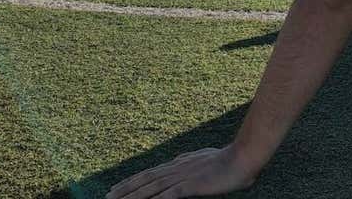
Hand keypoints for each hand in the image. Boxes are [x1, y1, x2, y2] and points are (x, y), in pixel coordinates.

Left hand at [107, 145, 257, 198]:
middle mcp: (176, 169)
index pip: (149, 173)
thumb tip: (178, 159)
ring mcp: (182, 177)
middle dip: (124, 190)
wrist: (243, 156)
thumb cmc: (227, 159)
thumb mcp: (202, 157)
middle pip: (145, 180)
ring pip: (151, 188)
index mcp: (179, 164)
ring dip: (132, 196)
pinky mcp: (191, 185)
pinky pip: (169, 195)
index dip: (131, 181)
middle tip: (107, 197)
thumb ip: (188, 160)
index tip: (115, 188)